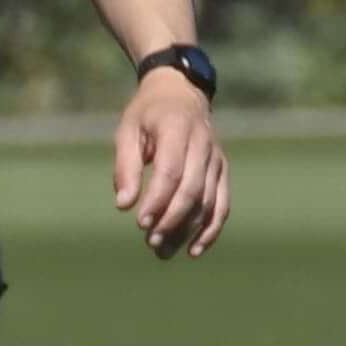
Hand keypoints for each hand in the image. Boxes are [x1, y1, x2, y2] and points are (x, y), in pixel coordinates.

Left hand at [115, 71, 228, 259]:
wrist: (181, 94)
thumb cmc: (147, 115)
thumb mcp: (128, 130)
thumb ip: (125, 166)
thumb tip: (123, 205)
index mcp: (177, 129)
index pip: (171, 171)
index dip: (157, 200)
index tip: (140, 223)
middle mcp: (203, 144)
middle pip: (192, 190)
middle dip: (172, 220)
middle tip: (151, 243)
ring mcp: (217, 159)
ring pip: (208, 202)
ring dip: (188, 230)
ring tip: (164, 251)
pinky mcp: (222, 171)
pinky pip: (222, 205)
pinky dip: (211, 230)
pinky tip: (194, 250)